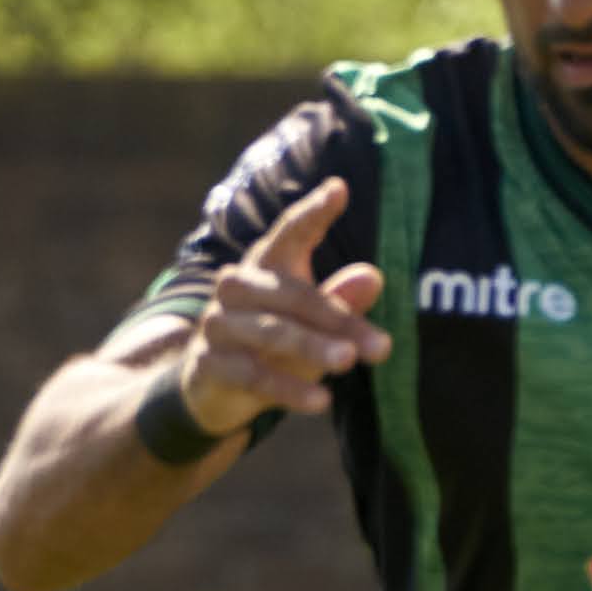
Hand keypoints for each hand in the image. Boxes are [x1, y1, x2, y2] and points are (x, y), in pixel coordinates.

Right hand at [176, 176, 389, 428]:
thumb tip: (374, 277)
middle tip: (383, 347)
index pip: (290, 232)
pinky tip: (322, 400)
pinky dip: (288, 388)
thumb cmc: (272, 344)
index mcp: (265, 264)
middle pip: (293, 294)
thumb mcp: (312, 325)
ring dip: (313, 348)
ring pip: (272, 332)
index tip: (339, 190)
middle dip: (340, 320)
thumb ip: (340, 303)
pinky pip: (253, 374)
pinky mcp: (208, 362)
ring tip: (350, 362)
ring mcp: (218, 323)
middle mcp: (237, 286)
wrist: (210, 389)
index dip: (313, 213)